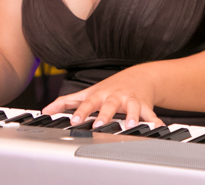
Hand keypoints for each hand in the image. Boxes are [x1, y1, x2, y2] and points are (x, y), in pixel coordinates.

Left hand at [41, 68, 161, 129]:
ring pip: (131, 108)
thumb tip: (46, 110)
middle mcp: (115, 97)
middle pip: (109, 105)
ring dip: (131, 116)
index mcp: (100, 95)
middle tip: (99, 125)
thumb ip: (67, 102)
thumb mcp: (88, 93)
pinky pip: (151, 114)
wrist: (139, 76)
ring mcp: (131, 100)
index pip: (88, 103)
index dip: (81, 112)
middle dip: (105, 115)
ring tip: (130, 126)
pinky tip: (158, 127)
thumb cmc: (109, 88)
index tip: (74, 122)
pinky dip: (155, 121)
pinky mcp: (145, 105)